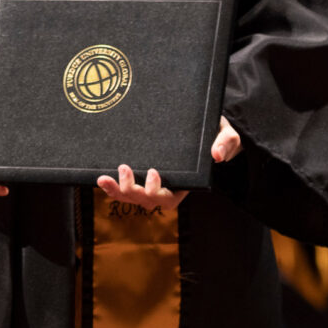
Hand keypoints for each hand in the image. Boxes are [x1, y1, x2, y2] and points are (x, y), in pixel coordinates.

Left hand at [95, 116, 241, 210]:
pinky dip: (112, 185)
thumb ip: (226, 143)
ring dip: (116, 191)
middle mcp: (166, 186)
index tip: (154, 172)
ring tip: (102, 178)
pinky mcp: (139, 171)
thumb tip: (217, 155)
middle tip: (124, 169)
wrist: (205, 127)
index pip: (170, 199)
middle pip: (146, 201)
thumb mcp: (228, 135)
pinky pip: (123, 185)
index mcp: (186, 183)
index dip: (158, 192)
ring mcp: (151, 181)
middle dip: (132, 191)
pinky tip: (100, 177)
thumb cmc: (217, 133)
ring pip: (131, 197)